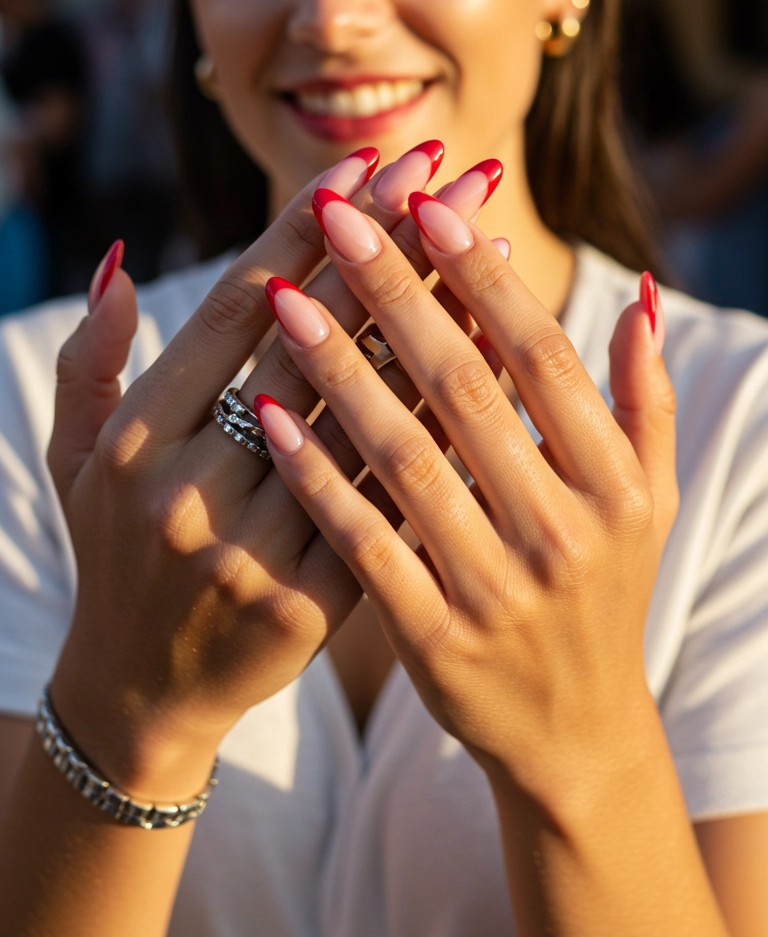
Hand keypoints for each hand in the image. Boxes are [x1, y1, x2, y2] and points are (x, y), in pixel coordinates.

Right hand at [47, 145, 496, 799]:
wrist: (143, 692)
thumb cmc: (112, 548)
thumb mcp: (76, 456)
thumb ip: (90, 359)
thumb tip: (124, 261)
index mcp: (136, 437)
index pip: (236, 307)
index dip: (308, 227)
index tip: (370, 163)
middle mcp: (190, 488)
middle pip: (314, 343)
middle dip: (394, 248)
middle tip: (457, 172)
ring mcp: (254, 550)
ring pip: (371, 415)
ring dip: (441, 322)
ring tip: (494, 244)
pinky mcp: (312, 603)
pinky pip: (395, 496)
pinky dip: (447, 424)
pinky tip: (499, 365)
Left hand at [254, 188, 677, 807]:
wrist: (573, 731)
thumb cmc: (603, 588)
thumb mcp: (650, 497)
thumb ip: (645, 397)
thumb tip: (640, 296)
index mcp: (614, 481)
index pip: (541, 356)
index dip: (482, 276)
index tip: (426, 204)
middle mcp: (562, 530)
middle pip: (465, 387)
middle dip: (396, 292)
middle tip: (338, 216)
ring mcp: (496, 588)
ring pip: (406, 455)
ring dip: (341, 368)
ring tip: (285, 296)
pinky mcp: (435, 638)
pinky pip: (364, 541)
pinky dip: (318, 476)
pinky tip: (271, 415)